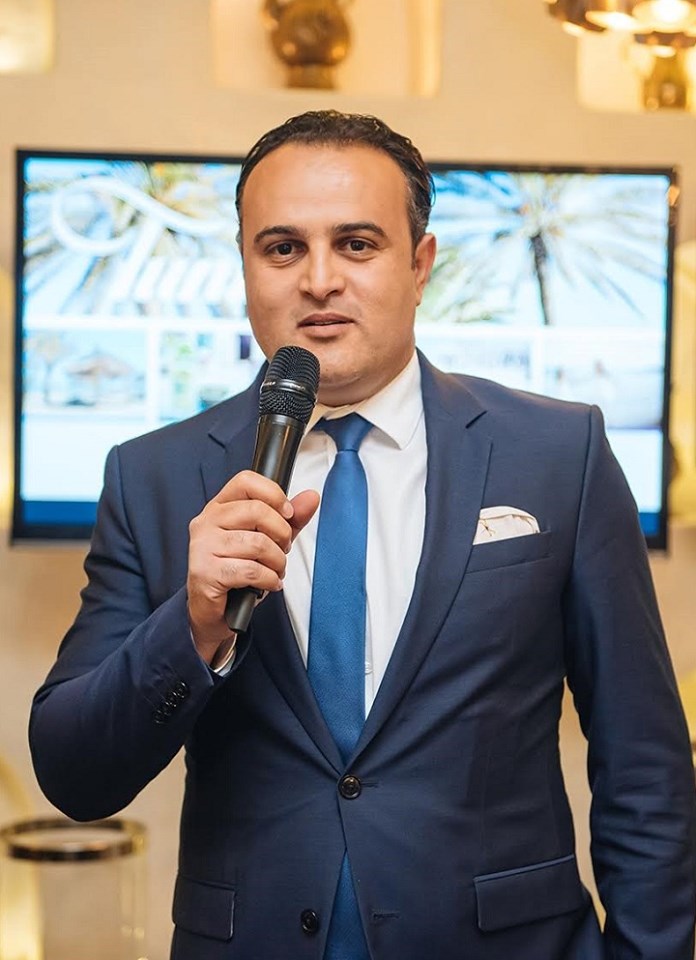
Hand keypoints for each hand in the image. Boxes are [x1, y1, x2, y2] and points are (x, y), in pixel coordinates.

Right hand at [187, 470, 318, 662]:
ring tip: (275, 570)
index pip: (246, 480)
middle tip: (282, 549)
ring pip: (258, 543)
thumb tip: (312, 497)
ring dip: (277, 562)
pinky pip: (252, 570)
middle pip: (257, 510)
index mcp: (219, 507)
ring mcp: (203, 547)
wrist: (212, 611)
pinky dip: (269, 579)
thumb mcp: (267, 540)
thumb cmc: (237, 571)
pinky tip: (268, 584)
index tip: (287, 514)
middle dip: (282, 534)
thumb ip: (289, 519)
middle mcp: (206, 522)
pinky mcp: (206, 572)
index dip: (274, 494)